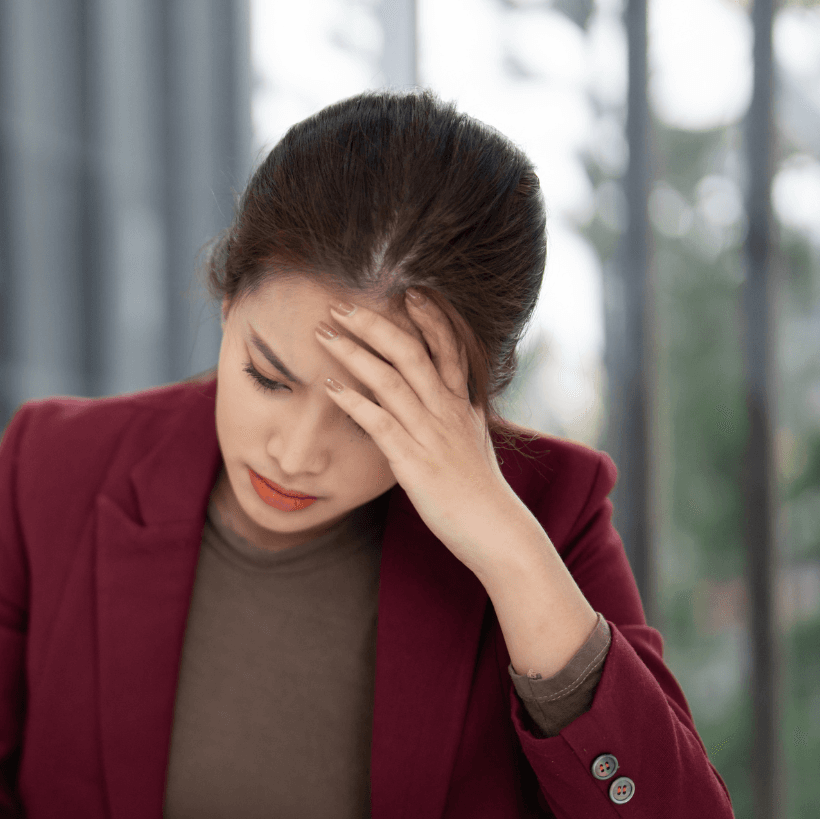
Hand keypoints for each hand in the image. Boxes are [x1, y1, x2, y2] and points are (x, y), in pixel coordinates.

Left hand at [316, 291, 523, 573]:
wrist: (494, 528)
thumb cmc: (479, 491)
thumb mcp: (473, 442)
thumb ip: (459, 415)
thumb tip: (452, 399)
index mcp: (462, 404)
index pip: (449, 346)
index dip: (430, 316)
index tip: (409, 290)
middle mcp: (446, 411)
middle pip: (410, 352)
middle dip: (374, 324)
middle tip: (343, 306)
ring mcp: (429, 433)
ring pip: (390, 379)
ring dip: (354, 353)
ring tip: (325, 335)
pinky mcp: (412, 460)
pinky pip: (378, 421)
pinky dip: (352, 400)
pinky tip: (329, 386)